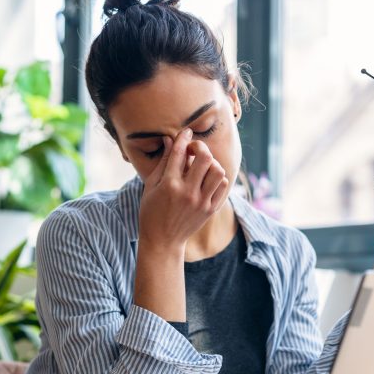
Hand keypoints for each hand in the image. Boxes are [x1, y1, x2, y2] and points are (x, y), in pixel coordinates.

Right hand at [138, 128, 228, 251]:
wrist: (163, 241)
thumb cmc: (151, 212)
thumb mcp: (151, 186)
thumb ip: (162, 162)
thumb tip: (169, 139)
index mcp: (169, 185)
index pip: (180, 152)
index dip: (184, 137)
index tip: (186, 132)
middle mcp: (187, 192)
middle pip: (205, 157)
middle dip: (200, 147)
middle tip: (194, 150)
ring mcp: (201, 202)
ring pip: (218, 171)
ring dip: (211, 163)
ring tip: (202, 166)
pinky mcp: (210, 210)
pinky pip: (223, 185)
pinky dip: (217, 178)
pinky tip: (207, 179)